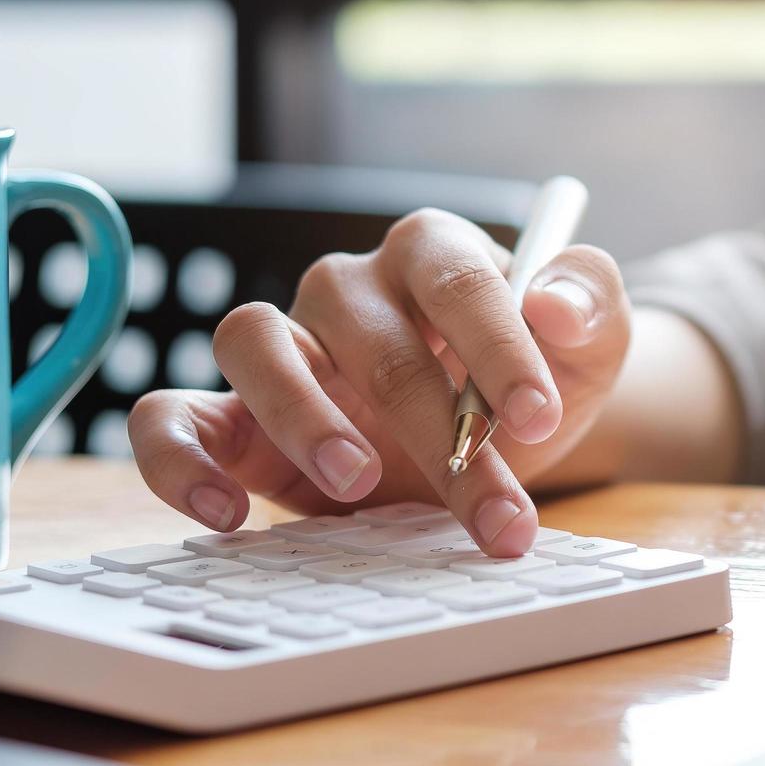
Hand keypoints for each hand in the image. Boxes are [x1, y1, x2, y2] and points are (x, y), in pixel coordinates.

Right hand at [127, 208, 631, 555]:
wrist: (507, 434)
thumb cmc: (540, 376)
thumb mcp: (594, 344)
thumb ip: (590, 306)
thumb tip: (555, 304)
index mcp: (432, 252)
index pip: (454, 277)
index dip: (496, 344)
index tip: (535, 414)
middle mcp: (348, 287)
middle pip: (375, 339)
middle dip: (441, 435)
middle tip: (492, 508)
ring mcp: (286, 347)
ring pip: (254, 344)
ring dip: (304, 417)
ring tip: (361, 483)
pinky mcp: (235, 417)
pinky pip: (170, 416)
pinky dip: (179, 460)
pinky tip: (226, 512)